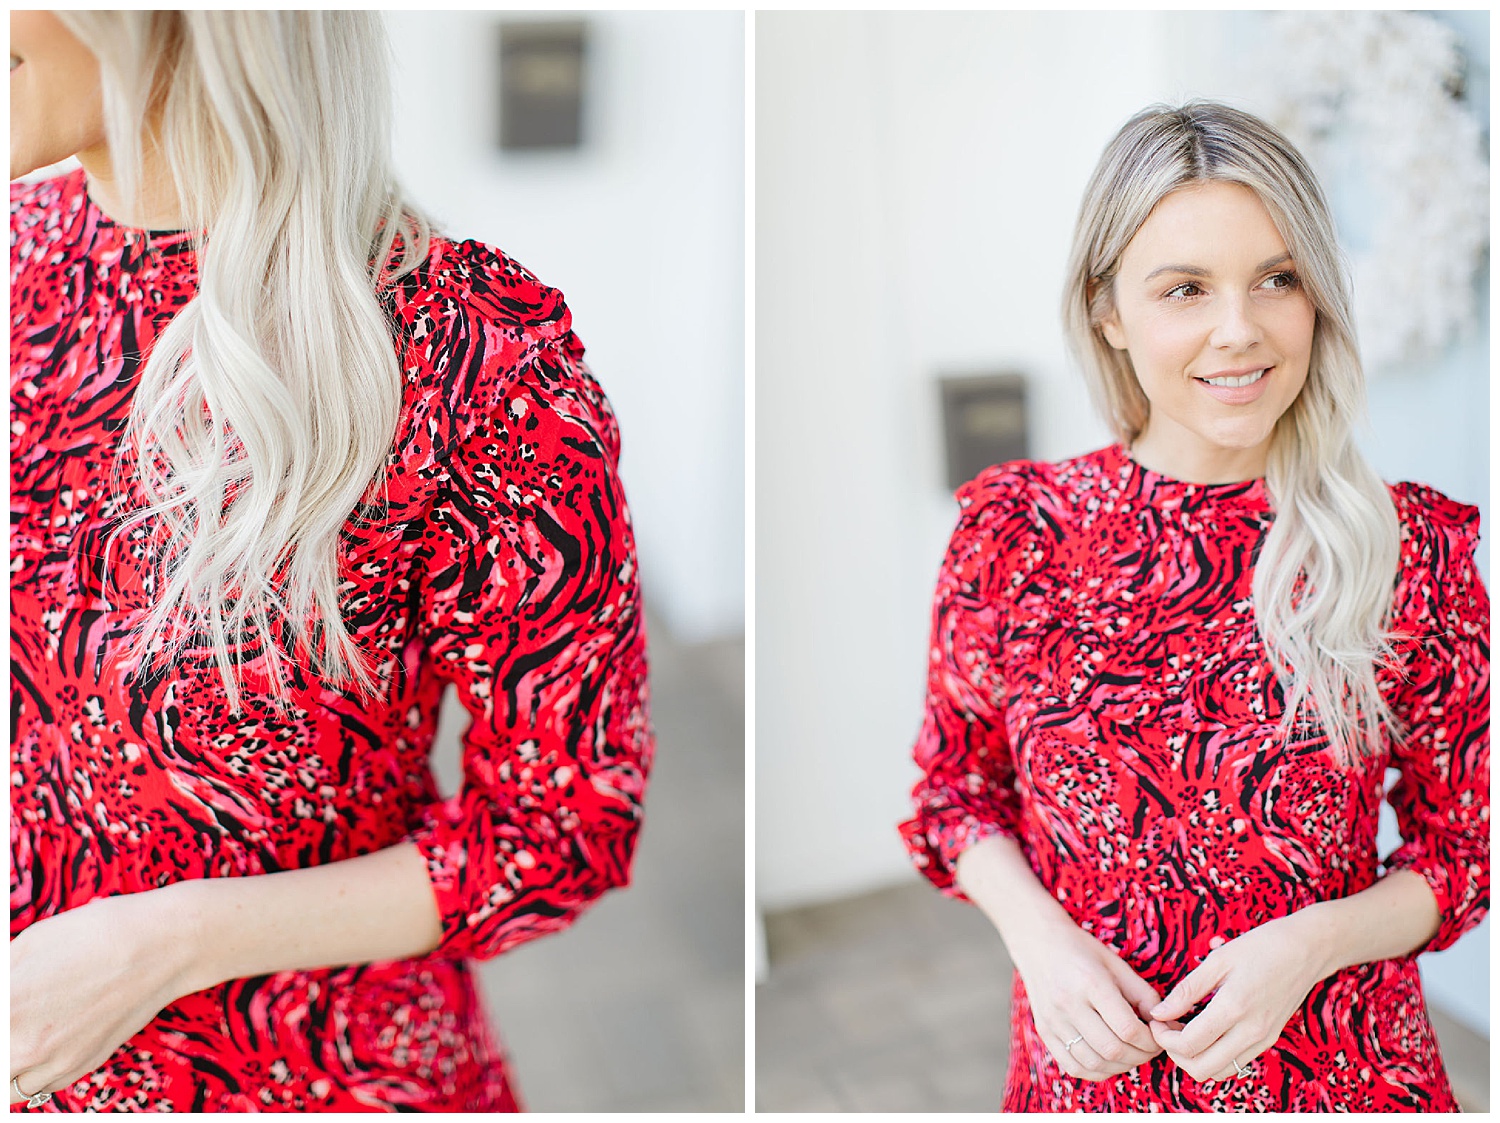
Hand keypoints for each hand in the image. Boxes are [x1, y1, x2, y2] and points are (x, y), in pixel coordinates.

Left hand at [11, 886, 203, 1103]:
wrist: (166, 945)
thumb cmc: (101, 931)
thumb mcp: (32, 941)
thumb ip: (3, 973)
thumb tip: (2, 989)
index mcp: (8, 1007)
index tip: (7, 1000)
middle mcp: (26, 1044)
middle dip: (2, 1039)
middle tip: (11, 1019)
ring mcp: (56, 1061)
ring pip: (7, 1087)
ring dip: (8, 1063)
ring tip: (18, 1036)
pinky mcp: (82, 1066)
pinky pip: (37, 1089)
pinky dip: (30, 1074)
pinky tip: (38, 1047)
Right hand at [1008, 917, 1165, 1081]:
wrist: (1038, 943)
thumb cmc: (1082, 951)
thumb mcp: (1117, 965)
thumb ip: (1144, 995)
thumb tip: (1165, 1025)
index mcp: (1090, 982)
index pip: (1128, 1028)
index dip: (1151, 1040)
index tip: (1158, 1036)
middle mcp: (1068, 1004)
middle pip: (1112, 1049)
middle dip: (1140, 1055)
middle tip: (1149, 1048)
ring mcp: (1053, 1020)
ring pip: (1094, 1063)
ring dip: (1120, 1066)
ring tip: (1131, 1053)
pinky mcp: (1044, 1031)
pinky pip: (1073, 1066)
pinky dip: (1097, 1071)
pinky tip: (1108, 1060)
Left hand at [1147, 911, 1327, 1083]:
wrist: (1306, 950)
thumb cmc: (1260, 947)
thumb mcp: (1217, 960)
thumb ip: (1186, 991)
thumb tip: (1159, 1013)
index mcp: (1233, 1007)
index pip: (1189, 1044)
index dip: (1164, 1038)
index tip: (1156, 1021)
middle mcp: (1251, 1031)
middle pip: (1202, 1068)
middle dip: (1175, 1054)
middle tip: (1166, 1029)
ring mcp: (1263, 1039)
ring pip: (1219, 1071)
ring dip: (1194, 1059)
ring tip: (1184, 1031)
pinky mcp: (1269, 1040)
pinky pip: (1236, 1063)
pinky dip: (1214, 1057)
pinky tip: (1205, 1032)